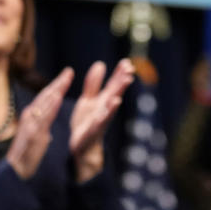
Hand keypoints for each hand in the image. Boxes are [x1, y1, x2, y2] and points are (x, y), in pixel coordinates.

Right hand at [5, 68, 73, 179]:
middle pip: (45, 96)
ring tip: (65, 78)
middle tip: (69, 70)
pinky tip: (57, 97)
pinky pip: (42, 117)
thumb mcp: (37, 139)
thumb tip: (47, 130)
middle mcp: (30, 117)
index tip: (68, 75)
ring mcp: (31, 124)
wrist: (15, 172)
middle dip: (58, 83)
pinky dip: (50, 106)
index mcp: (33, 117)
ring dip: (55, 90)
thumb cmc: (26, 156)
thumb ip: (41, 131)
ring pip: (43, 103)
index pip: (46, 98)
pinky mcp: (32, 133)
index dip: (57, 86)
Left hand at [70, 59, 135, 181]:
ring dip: (119, 92)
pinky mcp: (94, 129)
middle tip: (130, 70)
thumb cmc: (86, 122)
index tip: (127, 62)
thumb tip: (100, 64)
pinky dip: (108, 111)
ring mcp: (101, 119)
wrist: (80, 146)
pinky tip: (114, 102)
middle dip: (122, 81)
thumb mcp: (88, 100)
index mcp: (104, 101)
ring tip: (126, 81)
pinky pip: (102, 119)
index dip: (120, 74)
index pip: (114, 85)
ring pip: (112, 105)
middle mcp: (106, 109)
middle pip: (115, 93)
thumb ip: (93, 84)